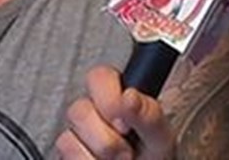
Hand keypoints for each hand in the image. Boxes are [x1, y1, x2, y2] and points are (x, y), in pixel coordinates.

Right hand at [55, 66, 175, 159]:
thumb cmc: (155, 158)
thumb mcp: (160, 137)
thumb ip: (148, 114)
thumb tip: (129, 96)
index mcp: (116, 95)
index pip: (98, 77)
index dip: (109, 100)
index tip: (126, 126)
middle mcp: (93, 111)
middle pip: (79, 110)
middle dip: (107, 139)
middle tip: (127, 152)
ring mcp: (78, 134)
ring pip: (68, 136)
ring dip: (100, 155)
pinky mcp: (70, 154)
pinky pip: (68, 155)